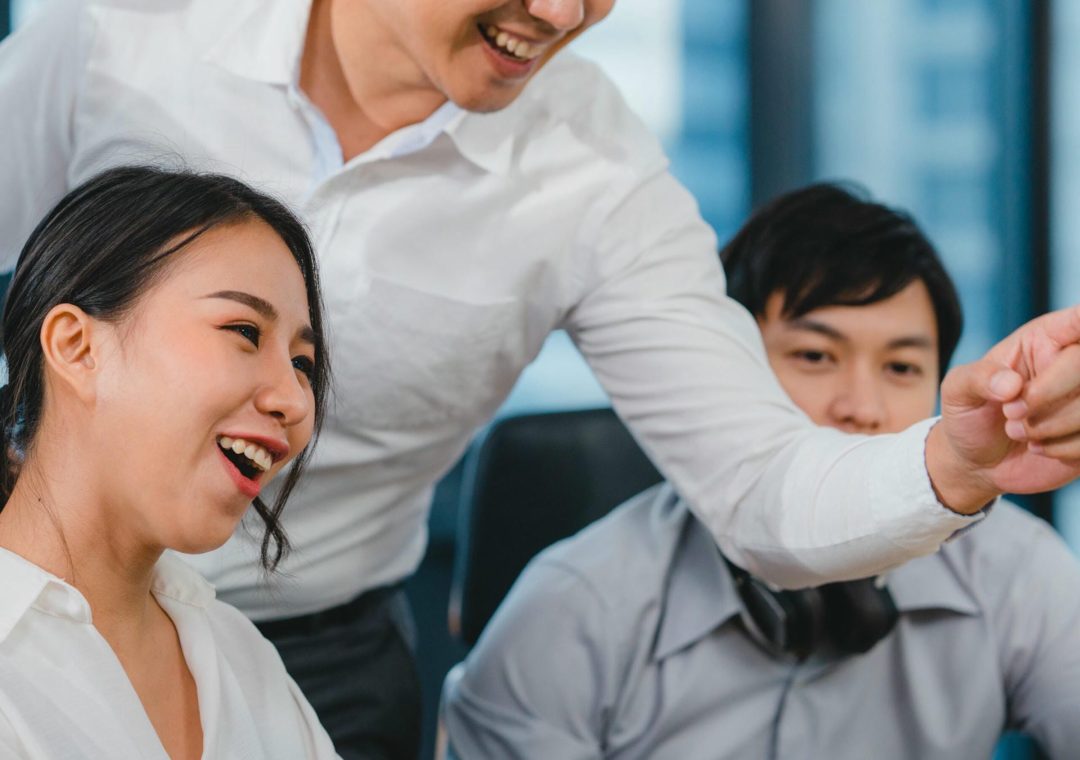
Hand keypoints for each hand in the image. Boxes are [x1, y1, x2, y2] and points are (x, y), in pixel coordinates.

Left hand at [927, 305, 1079, 512]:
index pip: (1077, 320)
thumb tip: (1011, 384)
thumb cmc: (970, 415)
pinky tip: (1039, 447)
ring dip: (1051, 426)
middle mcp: (1073, 365)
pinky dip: (1063, 449)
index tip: (1072, 345)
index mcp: (1045, 340)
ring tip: (1016, 431)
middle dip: (1046, 392)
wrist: (978, 463)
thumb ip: (977, 377)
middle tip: (1010, 412)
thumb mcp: (958, 390)